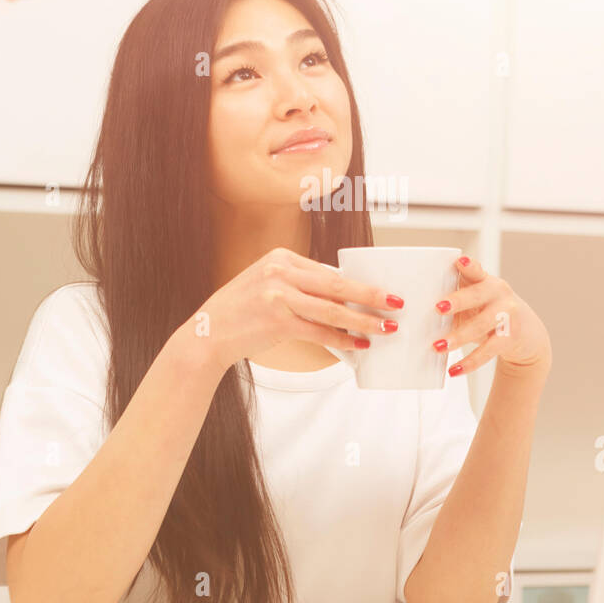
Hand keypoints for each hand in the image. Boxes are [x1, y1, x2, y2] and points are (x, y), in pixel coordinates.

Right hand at [192, 247, 404, 371]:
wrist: (208, 333)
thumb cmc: (240, 312)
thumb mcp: (266, 286)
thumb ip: (299, 286)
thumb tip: (340, 298)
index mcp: (280, 258)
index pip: (328, 271)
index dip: (358, 284)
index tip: (380, 293)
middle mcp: (280, 272)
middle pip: (337, 284)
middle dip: (370, 295)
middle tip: (395, 303)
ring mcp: (278, 296)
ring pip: (332, 308)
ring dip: (362, 320)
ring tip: (384, 327)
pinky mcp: (277, 320)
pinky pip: (318, 330)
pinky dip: (341, 338)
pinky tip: (357, 344)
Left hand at [434, 255, 551, 379]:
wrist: (527, 335)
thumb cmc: (490, 315)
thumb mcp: (477, 302)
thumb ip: (455, 301)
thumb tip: (419, 313)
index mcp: (486, 281)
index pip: (476, 270)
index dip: (468, 266)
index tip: (459, 261)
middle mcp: (499, 294)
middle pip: (477, 296)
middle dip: (457, 301)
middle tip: (437, 308)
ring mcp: (508, 314)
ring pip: (481, 325)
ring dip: (458, 336)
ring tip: (438, 346)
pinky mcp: (510, 337)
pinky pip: (488, 350)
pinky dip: (470, 362)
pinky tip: (454, 370)